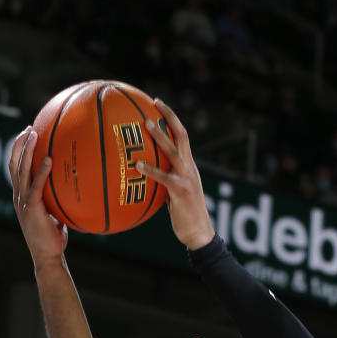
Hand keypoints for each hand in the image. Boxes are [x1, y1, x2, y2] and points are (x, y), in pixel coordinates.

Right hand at [8, 127, 68, 271]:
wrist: (48, 258)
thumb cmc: (53, 240)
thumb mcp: (54, 216)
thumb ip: (56, 202)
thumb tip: (70, 192)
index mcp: (21, 198)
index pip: (15, 169)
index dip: (19, 151)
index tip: (27, 136)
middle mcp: (18, 197)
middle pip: (14, 164)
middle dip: (19, 144)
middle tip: (29, 128)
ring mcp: (23, 202)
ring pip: (21, 170)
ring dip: (27, 150)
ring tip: (34, 134)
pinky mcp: (32, 208)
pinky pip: (36, 185)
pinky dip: (41, 171)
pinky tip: (49, 160)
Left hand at [136, 100, 215, 249]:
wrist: (199, 234)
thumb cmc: (185, 216)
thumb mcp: (177, 193)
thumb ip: (166, 180)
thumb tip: (147, 174)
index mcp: (189, 166)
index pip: (182, 136)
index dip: (172, 119)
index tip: (159, 104)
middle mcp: (190, 168)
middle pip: (182, 135)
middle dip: (169, 117)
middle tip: (155, 103)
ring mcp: (186, 178)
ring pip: (173, 151)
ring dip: (160, 136)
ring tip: (146, 124)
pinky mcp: (180, 191)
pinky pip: (164, 177)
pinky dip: (150, 169)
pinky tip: (137, 164)